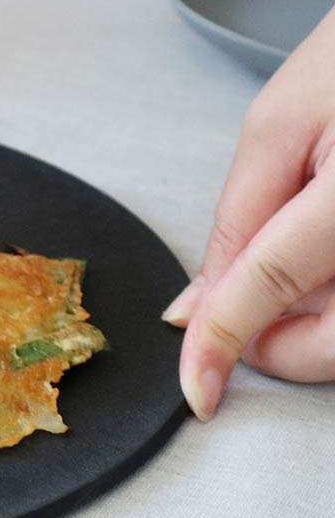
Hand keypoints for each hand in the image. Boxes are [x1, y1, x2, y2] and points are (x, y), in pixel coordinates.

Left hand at [165, 4, 334, 418]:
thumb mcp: (278, 126)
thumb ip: (236, 224)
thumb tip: (198, 308)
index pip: (274, 282)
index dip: (224, 341)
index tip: (195, 391)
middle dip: (277, 348)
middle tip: (237, 316)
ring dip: (314, 327)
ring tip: (296, 257)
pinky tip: (323, 262)